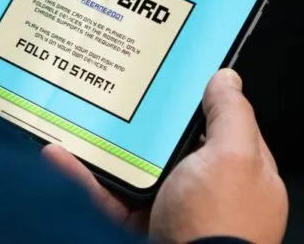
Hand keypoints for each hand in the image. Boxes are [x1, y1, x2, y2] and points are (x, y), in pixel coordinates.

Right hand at [43, 69, 287, 243]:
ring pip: (139, 172)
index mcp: (245, 173)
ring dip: (111, 149)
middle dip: (152, 124)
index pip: (227, 127)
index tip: (176, 75)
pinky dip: (83, 179)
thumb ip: (231, 115)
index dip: (206, 100)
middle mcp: (212, 192)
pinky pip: (108, 200)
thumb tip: (226, 78)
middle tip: (123, 90)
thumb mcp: (233, 155)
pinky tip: (58, 156)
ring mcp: (175, 213)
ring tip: (83, 117)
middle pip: (179, 147)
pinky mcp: (139, 232)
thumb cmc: (218, 216)